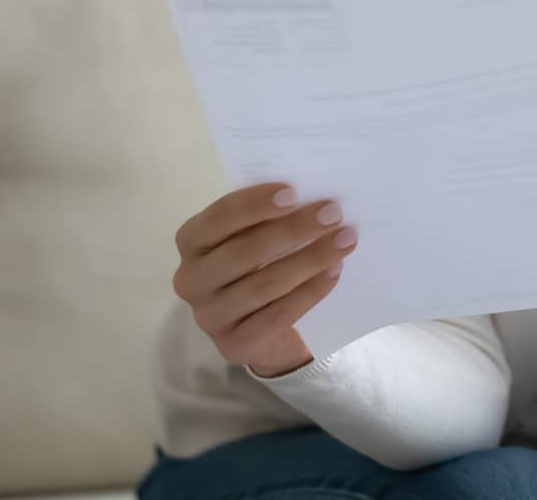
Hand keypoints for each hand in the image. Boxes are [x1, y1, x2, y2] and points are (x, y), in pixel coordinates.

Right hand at [170, 182, 358, 377]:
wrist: (262, 332)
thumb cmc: (257, 268)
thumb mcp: (253, 238)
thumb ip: (268, 219)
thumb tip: (311, 197)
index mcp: (192, 242)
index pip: (219, 218)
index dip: (255, 204)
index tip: (294, 192)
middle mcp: (191, 279)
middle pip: (243, 251)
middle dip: (293, 230)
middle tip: (333, 214)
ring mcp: (209, 316)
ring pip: (264, 284)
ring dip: (310, 259)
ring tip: (345, 241)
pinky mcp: (233, 345)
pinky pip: (278, 315)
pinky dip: (310, 291)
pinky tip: (334, 272)